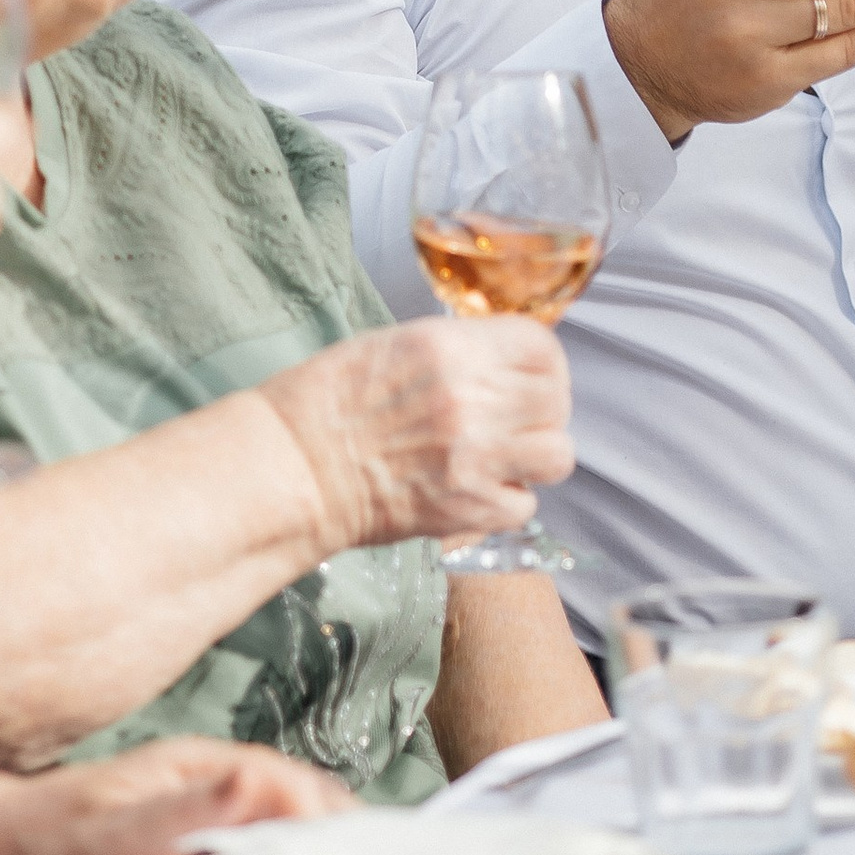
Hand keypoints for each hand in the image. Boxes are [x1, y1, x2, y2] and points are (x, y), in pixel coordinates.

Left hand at [0, 737, 350, 854]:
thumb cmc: (54, 839)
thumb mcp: (117, 832)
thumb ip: (186, 810)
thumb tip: (254, 778)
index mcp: (209, 768)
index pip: (295, 790)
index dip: (332, 830)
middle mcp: (222, 791)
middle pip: (307, 815)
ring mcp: (217, 826)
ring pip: (292, 846)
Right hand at [262, 319, 575, 552]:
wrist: (296, 467)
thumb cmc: (330, 399)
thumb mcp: (397, 344)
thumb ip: (460, 350)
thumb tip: (503, 362)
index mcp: (452, 349)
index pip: (542, 346)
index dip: (542, 360)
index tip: (530, 371)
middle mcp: (474, 401)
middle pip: (556, 399)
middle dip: (542, 406)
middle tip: (517, 415)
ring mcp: (477, 459)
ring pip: (558, 454)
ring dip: (537, 453)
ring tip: (506, 454)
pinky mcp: (471, 510)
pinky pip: (526, 505)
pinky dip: (509, 499)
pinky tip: (479, 488)